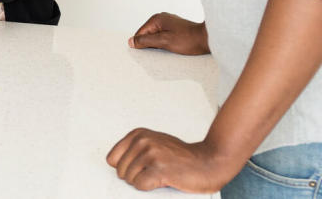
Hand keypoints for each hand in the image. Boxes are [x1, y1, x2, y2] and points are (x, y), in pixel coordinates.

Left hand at [107, 128, 244, 192]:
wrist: (210, 162)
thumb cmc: (183, 157)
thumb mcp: (155, 144)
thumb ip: (134, 150)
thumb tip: (113, 163)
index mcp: (139, 134)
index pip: (112, 158)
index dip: (125, 168)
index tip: (138, 169)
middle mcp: (143, 141)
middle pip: (120, 171)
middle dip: (135, 176)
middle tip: (154, 173)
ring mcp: (151, 154)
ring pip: (129, 179)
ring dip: (144, 182)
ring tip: (161, 175)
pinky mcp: (159, 169)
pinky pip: (139, 185)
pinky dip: (149, 188)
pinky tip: (163, 181)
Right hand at [129, 12, 209, 54]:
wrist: (208, 39)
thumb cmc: (189, 40)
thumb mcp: (164, 42)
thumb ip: (146, 41)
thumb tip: (131, 41)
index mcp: (157, 19)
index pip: (140, 33)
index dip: (142, 44)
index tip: (148, 53)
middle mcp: (162, 18)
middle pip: (148, 34)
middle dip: (152, 44)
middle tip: (162, 50)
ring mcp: (169, 23)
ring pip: (156, 36)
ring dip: (159, 44)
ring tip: (170, 48)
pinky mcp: (175, 28)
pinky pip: (164, 37)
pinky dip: (166, 43)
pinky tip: (173, 47)